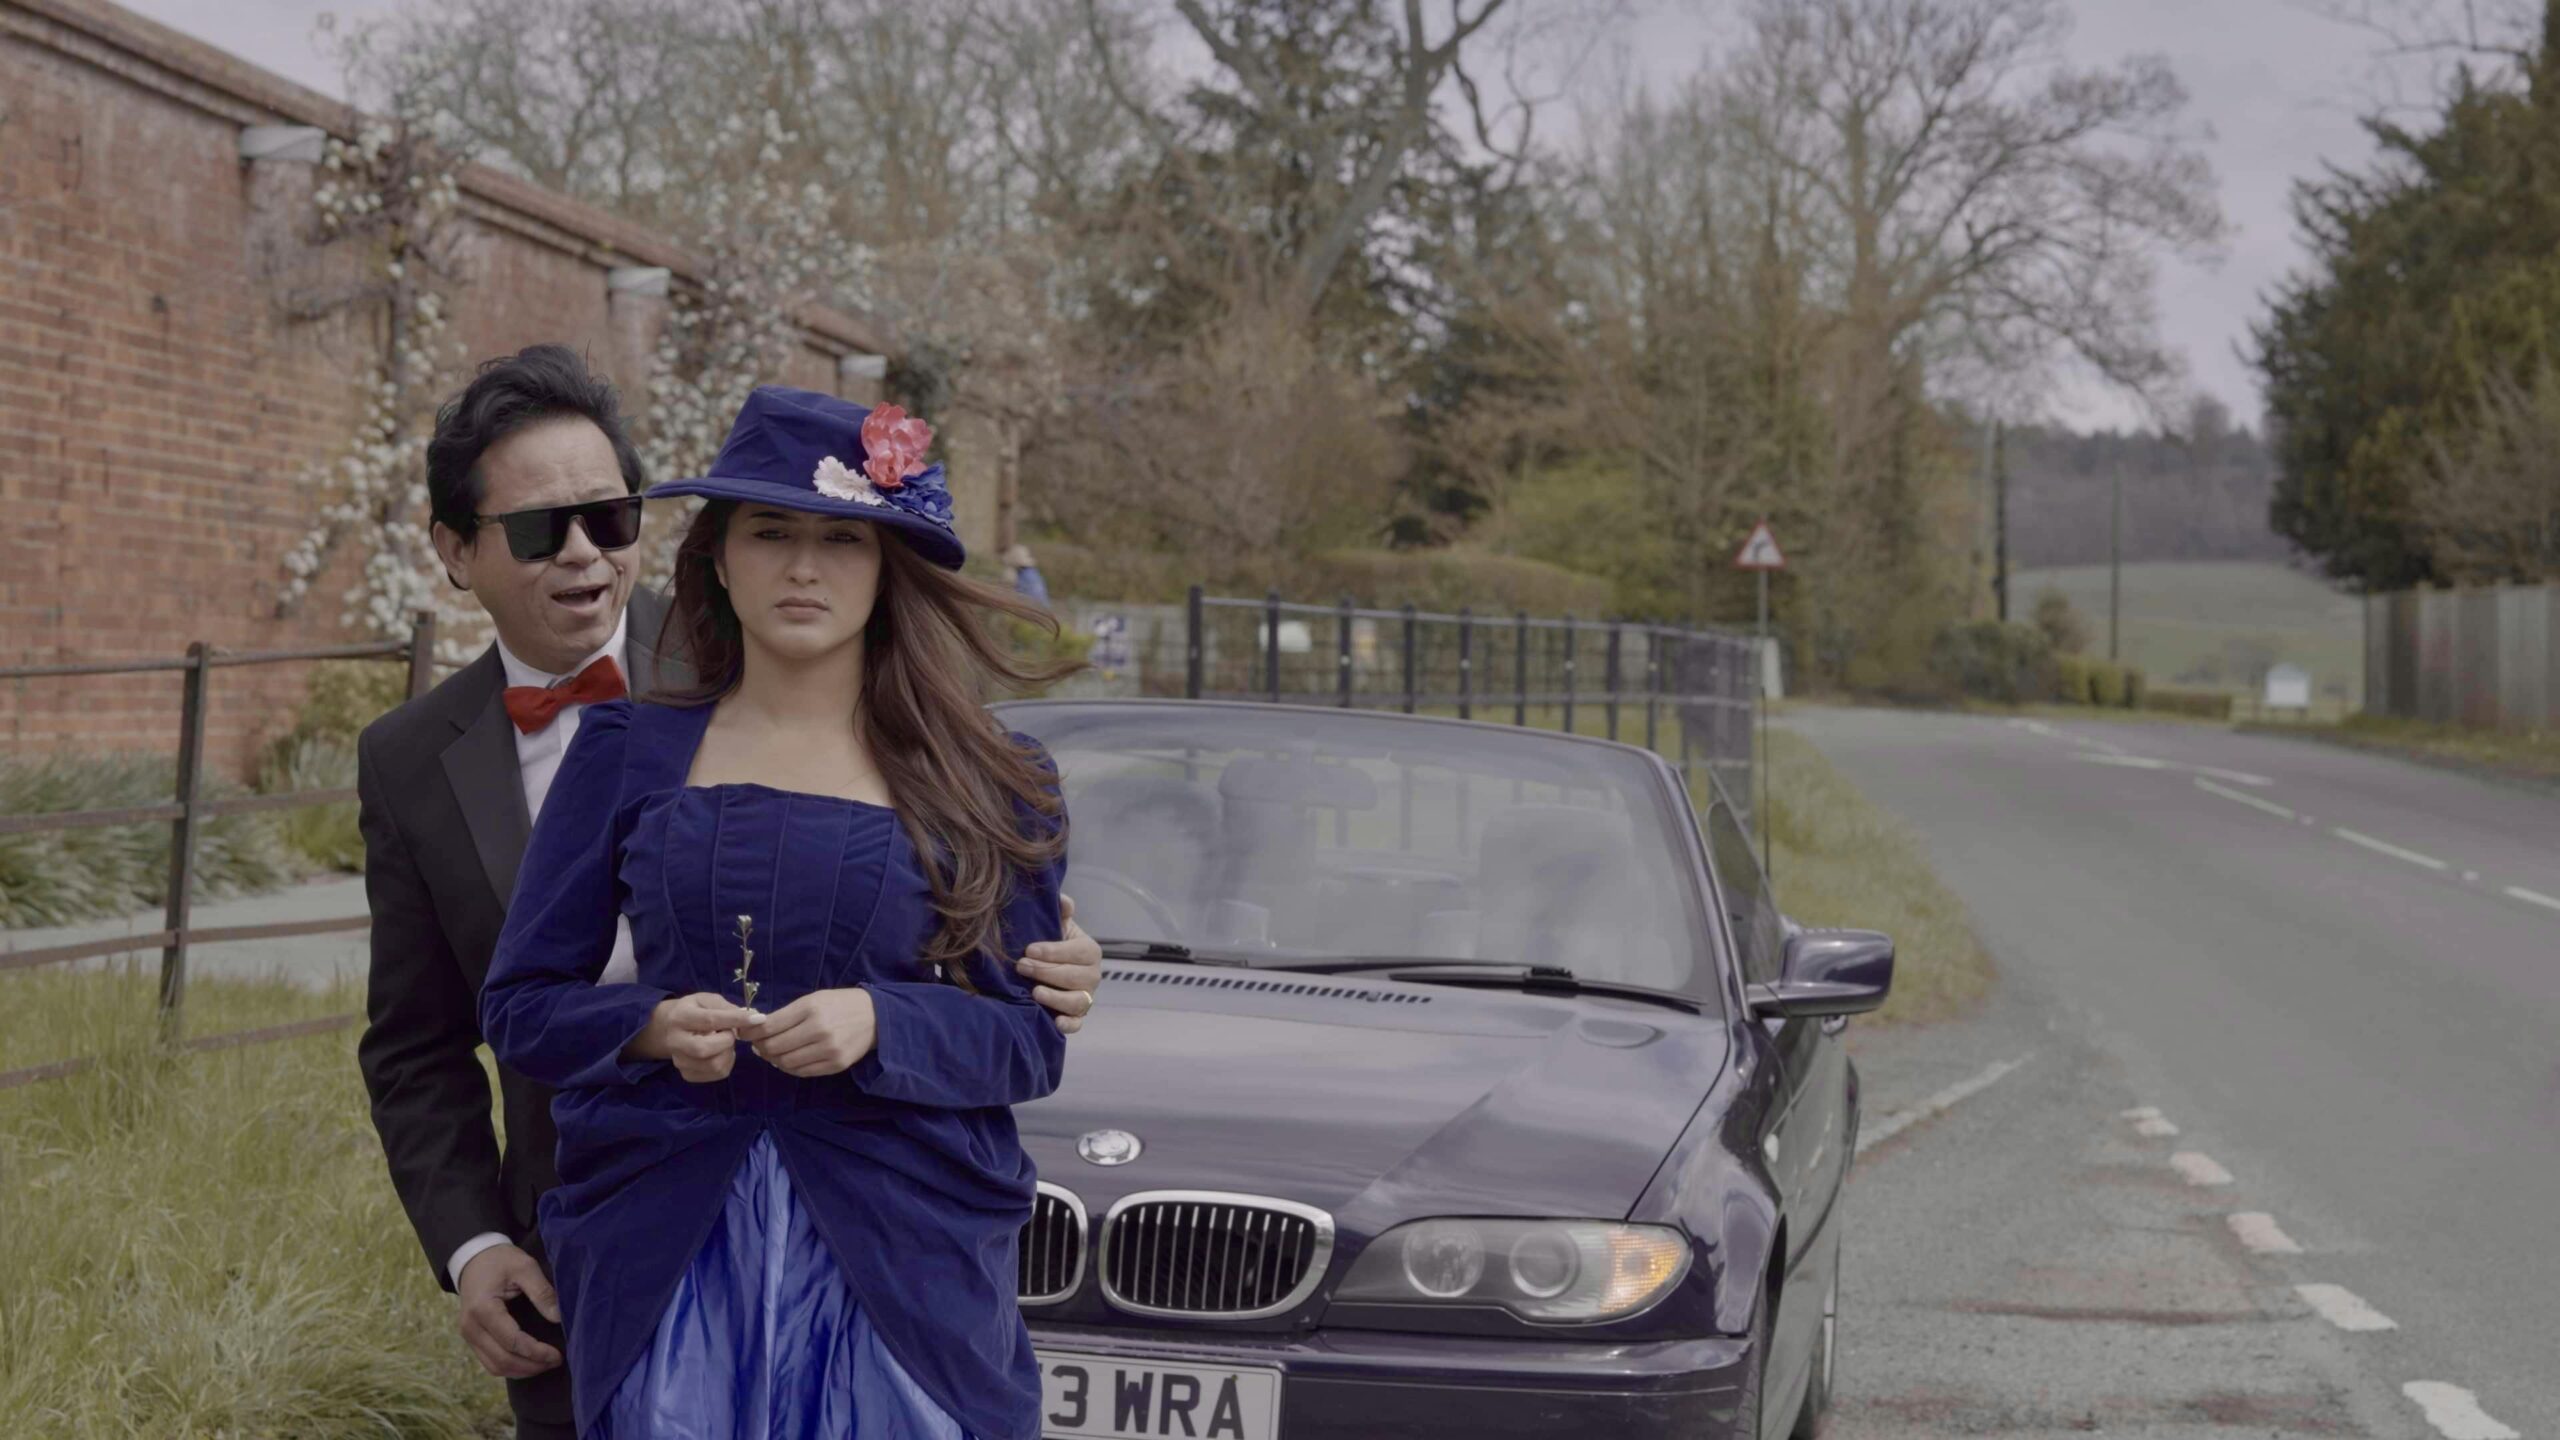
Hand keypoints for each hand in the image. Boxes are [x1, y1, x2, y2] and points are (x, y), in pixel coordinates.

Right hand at [455, 1243, 561, 1378]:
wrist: (474, 1258)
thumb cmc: (501, 1260)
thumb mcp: (525, 1267)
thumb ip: (541, 1292)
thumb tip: (558, 1318)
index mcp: (482, 1308)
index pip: (511, 1341)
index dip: (536, 1352)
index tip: (557, 1354)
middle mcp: (470, 1326)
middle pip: (502, 1360)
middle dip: (531, 1366)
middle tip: (556, 1361)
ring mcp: (468, 1335)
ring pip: (494, 1366)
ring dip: (521, 1371)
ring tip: (545, 1364)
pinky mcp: (471, 1338)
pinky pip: (489, 1362)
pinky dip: (510, 1366)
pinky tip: (530, 1362)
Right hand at [626, 992, 757, 1081]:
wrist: (667, 1028)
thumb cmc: (692, 1010)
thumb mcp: (706, 1000)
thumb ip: (726, 1007)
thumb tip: (752, 1016)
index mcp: (680, 1017)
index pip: (710, 1020)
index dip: (735, 1020)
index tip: (758, 1019)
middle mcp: (675, 1041)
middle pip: (704, 1049)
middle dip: (726, 1041)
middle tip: (729, 1033)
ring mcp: (679, 1061)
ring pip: (713, 1065)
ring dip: (728, 1053)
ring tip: (724, 1042)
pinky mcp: (687, 1074)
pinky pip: (716, 1074)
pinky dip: (726, 1063)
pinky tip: (721, 1053)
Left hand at [740, 988, 877, 1076]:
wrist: (875, 1016)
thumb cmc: (839, 1004)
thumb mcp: (812, 1000)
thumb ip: (786, 1015)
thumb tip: (756, 1031)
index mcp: (811, 1009)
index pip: (770, 1026)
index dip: (751, 1032)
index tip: (745, 1033)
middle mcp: (819, 1030)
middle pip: (774, 1047)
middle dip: (760, 1047)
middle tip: (757, 1044)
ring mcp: (829, 1050)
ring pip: (786, 1063)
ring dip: (773, 1059)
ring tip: (773, 1052)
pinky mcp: (836, 1065)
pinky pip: (802, 1072)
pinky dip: (789, 1067)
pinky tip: (788, 1059)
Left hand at [1018, 893, 1102, 1034]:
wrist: (1052, 970)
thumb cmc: (1055, 946)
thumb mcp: (1059, 926)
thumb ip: (1061, 912)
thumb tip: (1062, 899)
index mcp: (1090, 952)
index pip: (1076, 952)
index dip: (1053, 951)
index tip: (1029, 949)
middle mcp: (1093, 976)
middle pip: (1074, 977)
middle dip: (1046, 972)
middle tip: (1021, 966)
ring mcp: (1086, 998)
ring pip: (1077, 1002)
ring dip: (1055, 998)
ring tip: (1034, 992)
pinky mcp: (1077, 1017)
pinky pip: (1077, 1024)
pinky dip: (1068, 1025)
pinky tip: (1055, 1022)